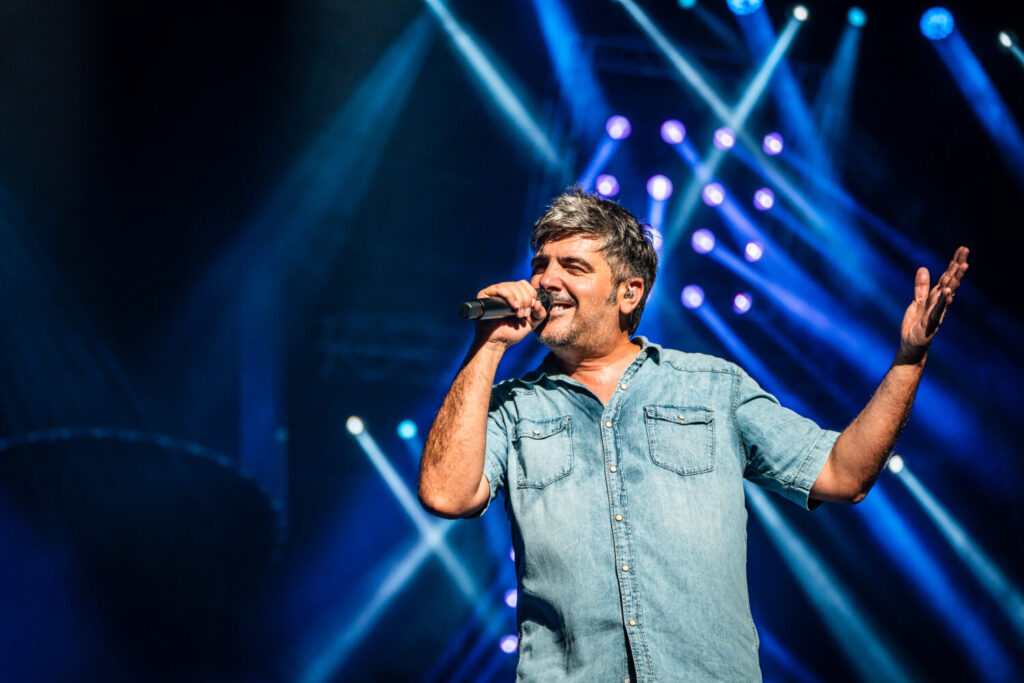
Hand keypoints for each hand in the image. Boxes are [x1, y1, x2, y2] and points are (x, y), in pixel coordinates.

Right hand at [473, 280, 547, 347]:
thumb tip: (538, 302)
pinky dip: (510, 296)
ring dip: (519, 300)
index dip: (531, 294)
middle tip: (523, 314)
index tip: (530, 309)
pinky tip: (513, 306)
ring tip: (518, 314)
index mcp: (515, 295)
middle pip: (520, 284)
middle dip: (526, 300)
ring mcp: (494, 292)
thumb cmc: (511, 333)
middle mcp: (504, 291)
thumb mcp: (532, 323)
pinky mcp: (485, 294)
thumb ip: (540, 313)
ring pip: (511, 286)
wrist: (498, 342)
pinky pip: (500, 288)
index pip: (525, 284)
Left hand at [897, 246, 968, 363]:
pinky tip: (947, 291)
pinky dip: (942, 300)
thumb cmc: (916, 325)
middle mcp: (940, 302)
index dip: (954, 263)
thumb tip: (923, 268)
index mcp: (936, 297)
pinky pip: (938, 309)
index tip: (962, 249)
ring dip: (955, 279)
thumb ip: (921, 287)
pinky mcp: (931, 322)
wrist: (912, 345)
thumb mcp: (917, 302)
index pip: (947, 277)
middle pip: (951, 281)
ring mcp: (937, 311)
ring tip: (963, 266)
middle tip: (966, 250)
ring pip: (948, 293)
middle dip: (958, 266)